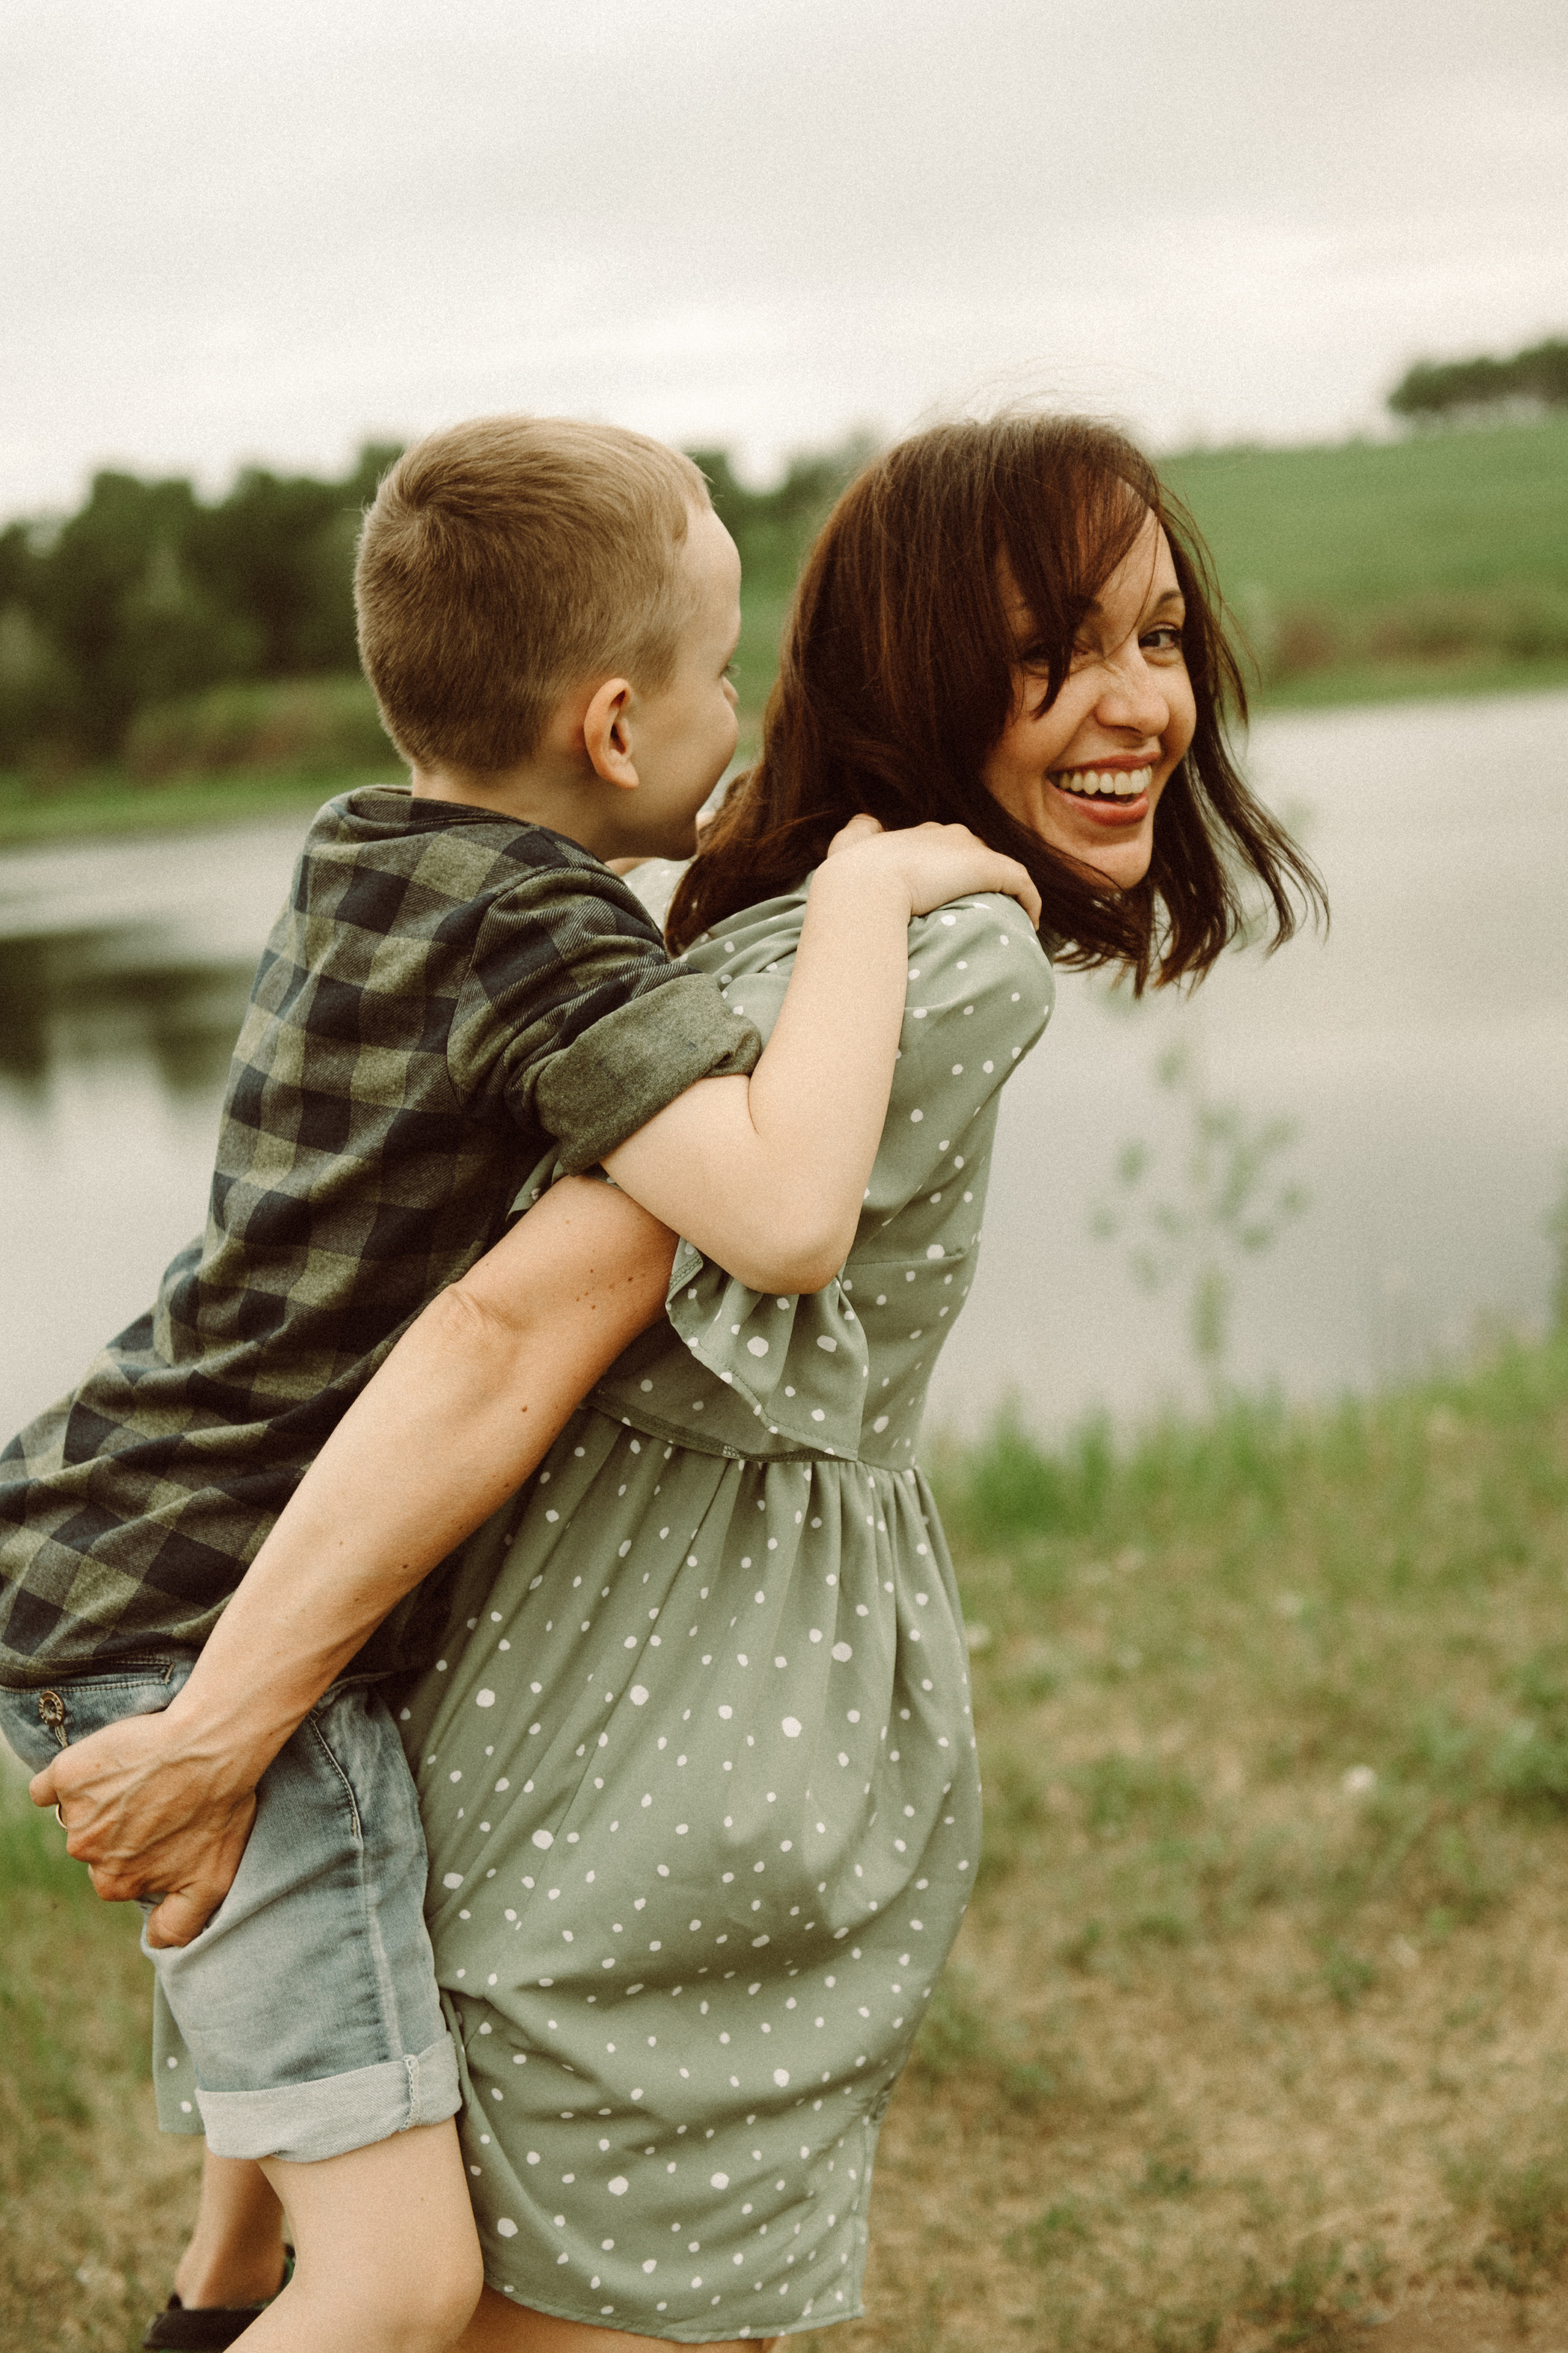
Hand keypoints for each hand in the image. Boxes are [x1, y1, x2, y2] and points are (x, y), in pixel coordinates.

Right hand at [31, 1712, 259, 1947]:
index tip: (164, 1826)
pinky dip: (65, 1780)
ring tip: (145, 1776)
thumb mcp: (212, 1879)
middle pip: (93, 1844)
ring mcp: (75, 1813)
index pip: (115, 1873)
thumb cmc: (219, 1808)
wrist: (212, 1744)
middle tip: (158, 1797)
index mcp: (115, 1881)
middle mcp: (87, 1853)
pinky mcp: (68, 1775)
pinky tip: (98, 1768)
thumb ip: (179, 1923)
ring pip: (78, 1812)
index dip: (140, 1848)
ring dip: (103, 1797)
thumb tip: (155, 1944)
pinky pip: (47, 1787)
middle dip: (120, 1824)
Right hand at [823, 815, 1042, 927]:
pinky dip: (1031, 900)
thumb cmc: (850, 877)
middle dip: (981, 879)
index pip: (945, 846)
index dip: (952, 870)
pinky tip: (1031, 923)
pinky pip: (1022, 884)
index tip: (953, 898)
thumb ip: (857, 832)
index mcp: (918, 834)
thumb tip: (866, 822)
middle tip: (981, 912)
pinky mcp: (988, 868)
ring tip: (1009, 919)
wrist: (863, 889)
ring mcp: (969, 850)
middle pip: (974, 854)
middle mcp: (946, 834)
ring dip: (1008, 892)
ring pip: (999, 867)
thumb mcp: (847, 846)